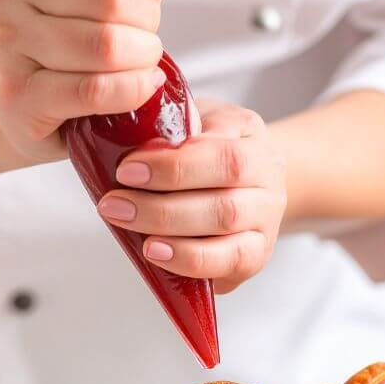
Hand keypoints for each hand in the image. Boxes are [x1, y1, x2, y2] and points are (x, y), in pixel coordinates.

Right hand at [0, 0, 193, 160]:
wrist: (28, 111)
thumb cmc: (68, 47)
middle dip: (146, 20)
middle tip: (147, 39)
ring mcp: (6, 45)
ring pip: (105, 44)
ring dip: (143, 59)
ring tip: (145, 66)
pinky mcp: (19, 98)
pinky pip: (94, 89)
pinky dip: (132, 89)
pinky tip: (142, 87)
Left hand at [98, 100, 286, 293]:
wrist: (248, 179)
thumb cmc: (211, 147)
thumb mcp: (195, 122)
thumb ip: (174, 129)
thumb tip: (137, 142)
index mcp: (252, 137)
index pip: (221, 155)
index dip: (173, 167)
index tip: (127, 170)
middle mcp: (269, 180)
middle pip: (224, 199)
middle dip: (162, 206)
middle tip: (116, 205)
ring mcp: (267, 221)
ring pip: (227, 229)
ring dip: (171, 231)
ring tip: (130, 227)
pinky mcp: (256, 255)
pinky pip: (229, 261)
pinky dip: (189, 259)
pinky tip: (157, 253)